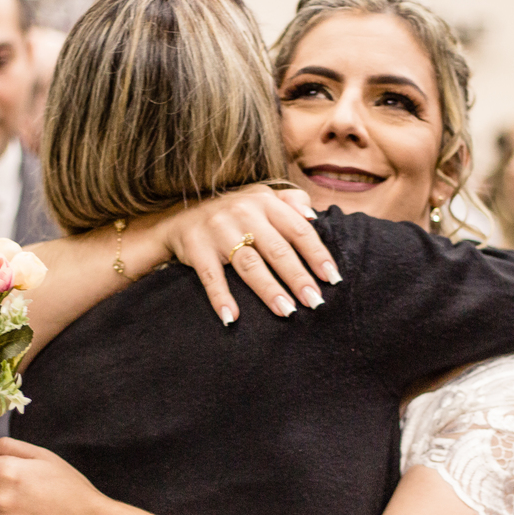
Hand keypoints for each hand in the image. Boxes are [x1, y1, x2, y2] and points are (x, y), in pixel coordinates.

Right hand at [148, 185, 339, 323]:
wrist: (181, 217)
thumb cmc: (233, 212)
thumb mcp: (261, 197)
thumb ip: (291, 201)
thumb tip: (314, 216)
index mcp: (265, 202)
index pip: (298, 230)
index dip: (317, 255)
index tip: (332, 279)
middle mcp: (244, 213)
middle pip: (277, 249)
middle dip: (298, 277)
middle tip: (315, 302)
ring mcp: (218, 230)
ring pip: (249, 264)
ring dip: (269, 290)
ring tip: (287, 311)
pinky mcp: (196, 249)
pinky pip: (211, 277)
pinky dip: (220, 297)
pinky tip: (231, 317)